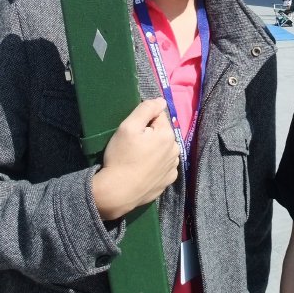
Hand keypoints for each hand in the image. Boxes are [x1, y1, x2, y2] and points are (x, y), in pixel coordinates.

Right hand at [92, 98, 178, 219]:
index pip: (158, 116)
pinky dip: (156, 166)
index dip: (143, 121)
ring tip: (137, 159)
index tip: (132, 132)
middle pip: (162, 134)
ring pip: (164, 150)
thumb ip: (146, 109)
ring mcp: (173, 167)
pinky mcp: (168, 181)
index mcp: (167, 135)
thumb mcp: (128, 127)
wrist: (118, 192)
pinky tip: (144, 171)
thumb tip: (161, 100)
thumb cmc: (121, 157)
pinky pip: (163, 166)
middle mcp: (175, 150)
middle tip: (133, 146)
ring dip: (154, 150)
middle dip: (150, 136)